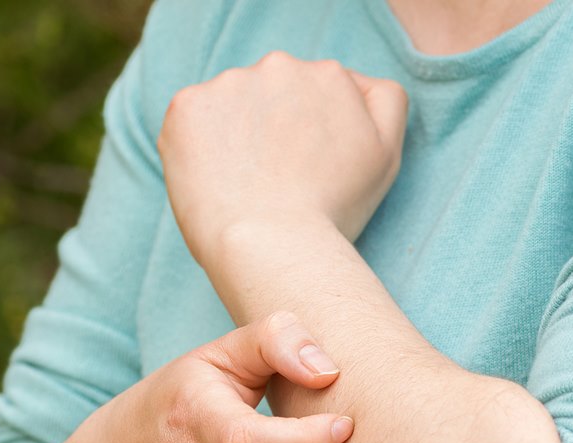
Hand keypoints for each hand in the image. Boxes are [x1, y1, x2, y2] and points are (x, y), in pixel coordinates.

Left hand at [157, 51, 407, 270]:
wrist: (272, 247)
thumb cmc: (333, 212)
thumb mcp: (386, 153)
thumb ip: (385, 102)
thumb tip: (358, 81)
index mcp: (329, 74)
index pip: (316, 96)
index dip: (310, 135)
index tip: (307, 170)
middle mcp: (279, 66)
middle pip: (273, 94)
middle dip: (272, 126)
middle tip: (275, 180)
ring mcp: (228, 83)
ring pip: (230, 106)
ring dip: (235, 135)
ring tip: (245, 185)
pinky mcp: (186, 107)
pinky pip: (192, 121)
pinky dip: (199, 148)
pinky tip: (216, 181)